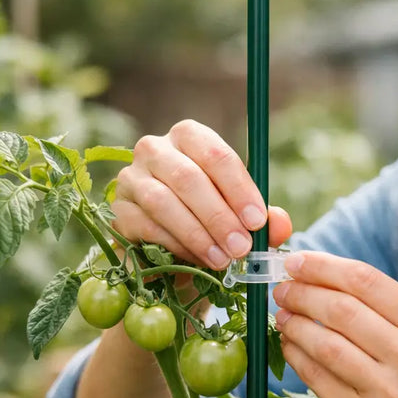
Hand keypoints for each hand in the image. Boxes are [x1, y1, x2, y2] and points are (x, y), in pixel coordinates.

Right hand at [112, 120, 292, 268]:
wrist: (172, 247)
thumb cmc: (212, 218)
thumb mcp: (240, 214)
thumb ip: (263, 218)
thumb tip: (280, 224)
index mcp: (190, 137)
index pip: (216, 154)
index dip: (239, 189)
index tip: (258, 222)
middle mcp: (155, 149)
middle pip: (188, 178)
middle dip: (219, 216)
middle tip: (242, 247)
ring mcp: (131, 177)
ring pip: (163, 201)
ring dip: (197, 234)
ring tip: (223, 259)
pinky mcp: (118, 209)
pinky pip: (145, 226)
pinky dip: (175, 245)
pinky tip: (197, 260)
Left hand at [272, 252, 397, 397]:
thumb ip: (380, 305)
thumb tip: (317, 272)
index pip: (366, 280)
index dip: (322, 266)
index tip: (295, 261)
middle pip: (341, 309)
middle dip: (301, 293)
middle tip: (281, 289)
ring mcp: (386, 392)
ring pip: (324, 344)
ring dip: (294, 324)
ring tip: (282, 315)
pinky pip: (316, 377)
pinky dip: (295, 355)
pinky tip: (289, 344)